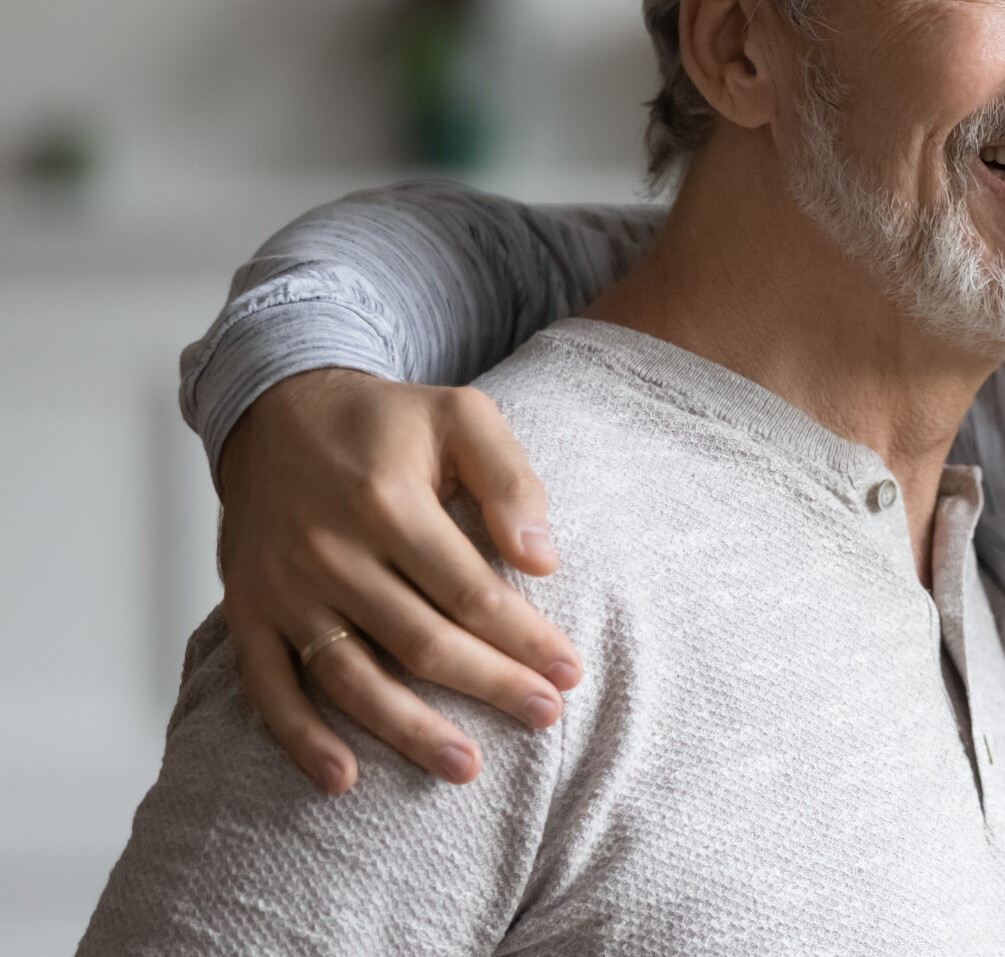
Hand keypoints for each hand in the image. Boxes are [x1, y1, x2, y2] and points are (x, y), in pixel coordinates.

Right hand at [214, 368, 581, 790]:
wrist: (274, 410)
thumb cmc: (385, 422)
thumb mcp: (461, 417)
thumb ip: (510, 481)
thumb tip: (542, 562)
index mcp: (387, 501)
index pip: (469, 591)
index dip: (524, 638)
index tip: (571, 672)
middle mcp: (329, 551)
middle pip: (420, 641)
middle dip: (489, 686)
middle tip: (544, 716)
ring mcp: (283, 588)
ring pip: (350, 677)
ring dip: (407, 730)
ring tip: (465, 768)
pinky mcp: (248, 610)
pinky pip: (268, 687)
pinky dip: (300, 739)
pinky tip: (343, 780)